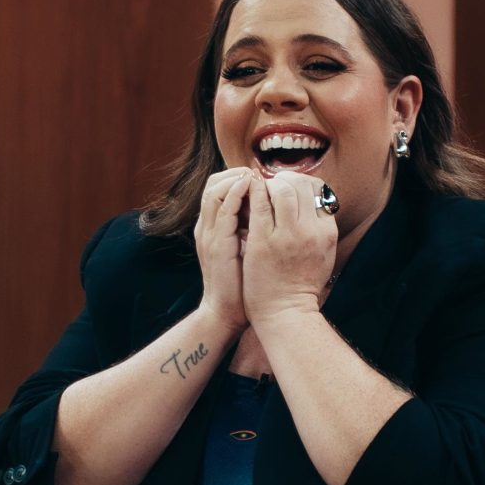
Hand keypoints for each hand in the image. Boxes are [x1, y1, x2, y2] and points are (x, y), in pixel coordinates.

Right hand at [194, 167, 252, 332]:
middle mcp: (208, 226)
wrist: (227, 312)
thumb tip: (277, 212)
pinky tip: (250, 187)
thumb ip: (255, 230)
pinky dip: (235, 193)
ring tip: (254, 175)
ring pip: (215, 190)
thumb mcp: (248, 250)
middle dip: (236, 173)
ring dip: (236, 178)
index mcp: (214, 227)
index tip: (261, 176)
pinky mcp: (216, 243)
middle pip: (214, 183)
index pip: (220, 188)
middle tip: (259, 171)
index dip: (238, 177)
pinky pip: (223, 209)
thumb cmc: (244, 285)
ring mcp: (209, 234)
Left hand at [243, 171, 337, 326]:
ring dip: (269, 183)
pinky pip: (258, 204)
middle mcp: (311, 230)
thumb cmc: (301, 285)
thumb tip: (317, 205)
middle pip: (302, 184)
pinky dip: (252, 192)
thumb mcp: (324, 255)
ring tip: (260, 188)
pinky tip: (247, 190)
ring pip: (281, 188)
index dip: (302, 182)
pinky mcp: (263, 240)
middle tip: (273, 182)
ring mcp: (287, 234)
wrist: (285, 312)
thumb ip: (321, 229)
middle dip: (285, 178)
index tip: (290, 186)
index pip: (319, 190)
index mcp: (327, 232)